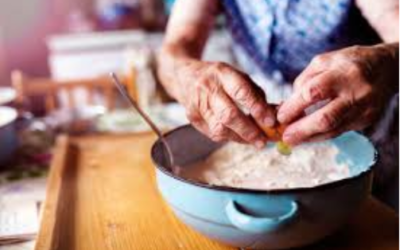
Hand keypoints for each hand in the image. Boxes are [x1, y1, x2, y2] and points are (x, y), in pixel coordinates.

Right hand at [175, 60, 275, 146]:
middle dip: (249, 131)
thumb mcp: (238, 77)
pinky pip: (213, 133)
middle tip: (263, 140)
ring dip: (240, 138)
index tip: (271, 121)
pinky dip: (230, 138)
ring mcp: (197, 104)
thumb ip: (256, 94)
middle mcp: (208, 88)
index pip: (241, 92)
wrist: (185, 76)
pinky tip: (240, 137)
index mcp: (223, 74)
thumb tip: (274, 115)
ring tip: (255, 141)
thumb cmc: (219, 78)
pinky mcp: (192, 118)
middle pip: (229, 114)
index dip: (257, 108)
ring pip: (220, 128)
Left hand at [278, 44, 398, 144]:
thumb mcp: (324, 61)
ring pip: (334, 130)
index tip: (281, 116)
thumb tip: (288, 105)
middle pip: (326, 118)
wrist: (386, 69)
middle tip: (285, 137)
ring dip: (310, 137)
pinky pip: (340, 131)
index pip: (314, 92)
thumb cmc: (348, 62)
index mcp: (343, 73)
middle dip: (302, 130)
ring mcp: (364, 109)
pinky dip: (321, 135)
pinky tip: (308, 136)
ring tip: (292, 140)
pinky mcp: (366, 120)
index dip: (294, 107)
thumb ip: (304, 80)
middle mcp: (356, 93)